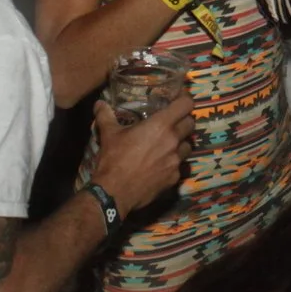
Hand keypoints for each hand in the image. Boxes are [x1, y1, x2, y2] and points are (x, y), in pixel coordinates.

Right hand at [87, 94, 191, 218]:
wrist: (114, 193)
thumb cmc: (114, 159)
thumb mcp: (108, 134)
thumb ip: (106, 115)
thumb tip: (99, 103)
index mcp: (160, 126)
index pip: (185, 104)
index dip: (184, 99)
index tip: (179, 98)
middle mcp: (173, 141)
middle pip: (190, 124)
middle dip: (183, 120)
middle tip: (172, 122)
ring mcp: (176, 161)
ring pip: (188, 146)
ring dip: (181, 143)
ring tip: (168, 145)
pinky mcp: (174, 178)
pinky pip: (180, 166)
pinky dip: (174, 163)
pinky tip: (162, 165)